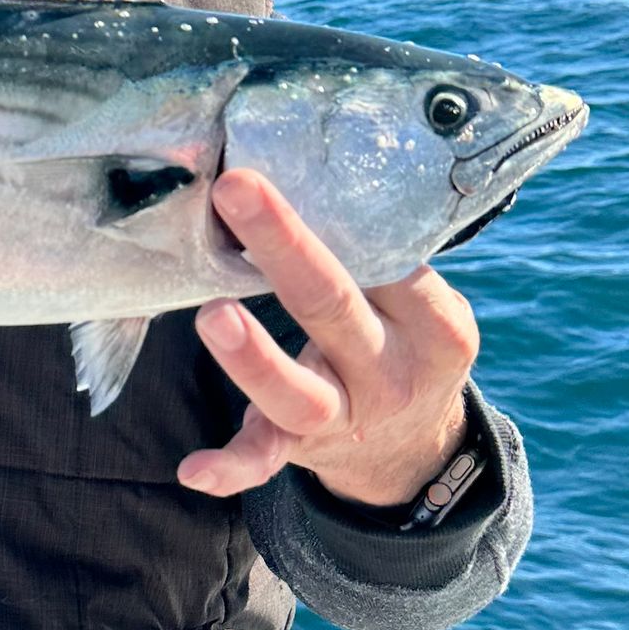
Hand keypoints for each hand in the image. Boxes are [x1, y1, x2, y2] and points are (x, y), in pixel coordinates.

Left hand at [178, 169, 478, 506]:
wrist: (414, 448)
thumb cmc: (402, 340)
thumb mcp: (423, 306)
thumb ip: (385, 259)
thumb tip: (308, 174)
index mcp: (435, 328)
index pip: (391, 264)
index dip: (335, 216)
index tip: (280, 160)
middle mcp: (391, 374)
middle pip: (335, 306)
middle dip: (283, 247)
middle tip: (235, 189)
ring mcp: (346, 417)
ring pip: (299, 394)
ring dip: (255, 358)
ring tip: (214, 315)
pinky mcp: (301, 449)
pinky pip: (264, 462)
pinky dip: (230, 468)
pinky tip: (193, 469)